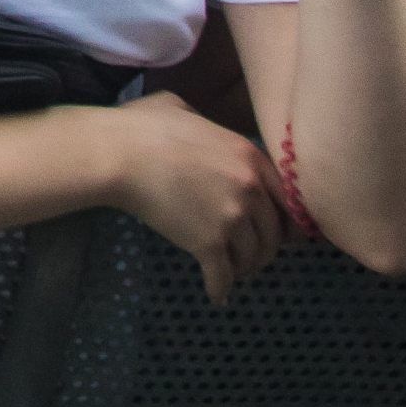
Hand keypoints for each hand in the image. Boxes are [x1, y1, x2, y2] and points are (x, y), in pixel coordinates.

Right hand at [103, 94, 283, 303]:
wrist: (119, 155)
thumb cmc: (144, 126)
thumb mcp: (185, 110)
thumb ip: (207, 125)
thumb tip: (202, 131)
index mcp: (249, 156)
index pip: (286, 198)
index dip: (285, 220)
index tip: (281, 234)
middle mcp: (250, 189)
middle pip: (273, 233)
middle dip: (264, 250)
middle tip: (250, 256)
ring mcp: (231, 218)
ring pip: (252, 258)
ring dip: (243, 269)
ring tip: (231, 272)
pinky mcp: (208, 243)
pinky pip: (223, 276)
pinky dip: (220, 289)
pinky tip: (216, 296)